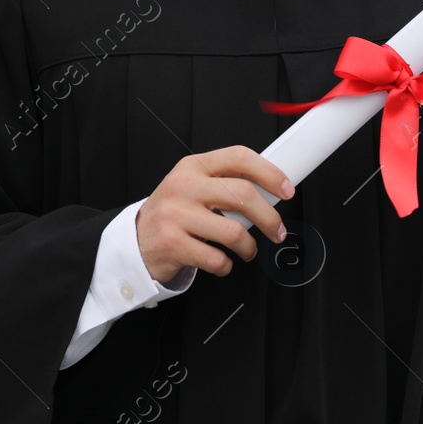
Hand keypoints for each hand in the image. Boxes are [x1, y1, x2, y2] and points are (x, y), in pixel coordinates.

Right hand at [135, 145, 291, 282]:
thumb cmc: (174, 214)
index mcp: (193, 166)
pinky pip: (217, 259)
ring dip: (248, 247)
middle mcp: (183, 186)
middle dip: (269, 217)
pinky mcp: (172, 243)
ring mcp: (176, 215)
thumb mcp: (194, 187)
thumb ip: (225, 183)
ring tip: (245, 249)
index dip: (269, 172)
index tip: (286, 189)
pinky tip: (220, 262)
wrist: (136, 241)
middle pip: (243, 195)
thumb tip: (270, 190)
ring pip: (234, 232)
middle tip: (276, 230)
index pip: (239, 157)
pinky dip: (226, 265)